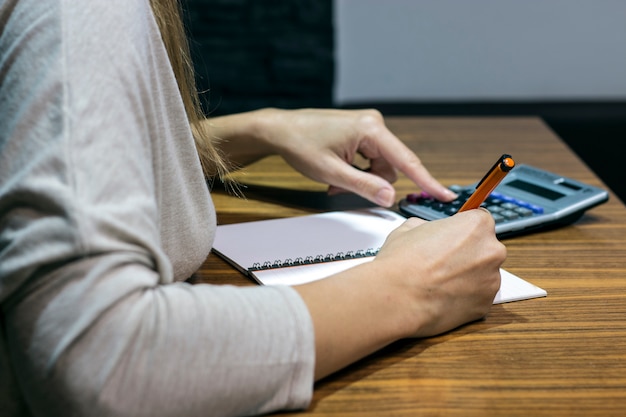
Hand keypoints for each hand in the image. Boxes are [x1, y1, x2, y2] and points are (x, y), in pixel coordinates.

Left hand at [254, 108, 456, 206]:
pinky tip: (337, 172)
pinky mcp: (361, 133)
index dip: (427, 181)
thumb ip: (364, 186)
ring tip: (334, 181)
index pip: (406, 161)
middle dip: (370, 183)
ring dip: (360, 179)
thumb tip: (391, 197)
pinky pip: (369, 160)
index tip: (445, 196)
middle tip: (340, 188)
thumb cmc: (301, 145)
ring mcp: (368, 128)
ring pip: (378, 167)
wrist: (281, 130)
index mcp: (371, 129)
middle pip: (389, 168)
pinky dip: (356, 171)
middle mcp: (374, 124)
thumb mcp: (331, 172)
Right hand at [295, 208, 504, 378]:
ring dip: (465, 278)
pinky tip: (438, 299)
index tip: (454, 240)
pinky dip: (463, 299)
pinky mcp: (484, 306)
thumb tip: (424, 231)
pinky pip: (476, 297)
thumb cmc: (396, 261)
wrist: (392, 296)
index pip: (480, 220)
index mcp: (474, 224)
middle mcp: (489, 250)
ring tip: (435, 284)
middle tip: (439, 264)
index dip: (462, 232)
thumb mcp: (406, 232)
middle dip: (466, 255)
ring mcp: (489, 280)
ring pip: (482, 274)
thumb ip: (424, 228)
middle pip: (485, 248)